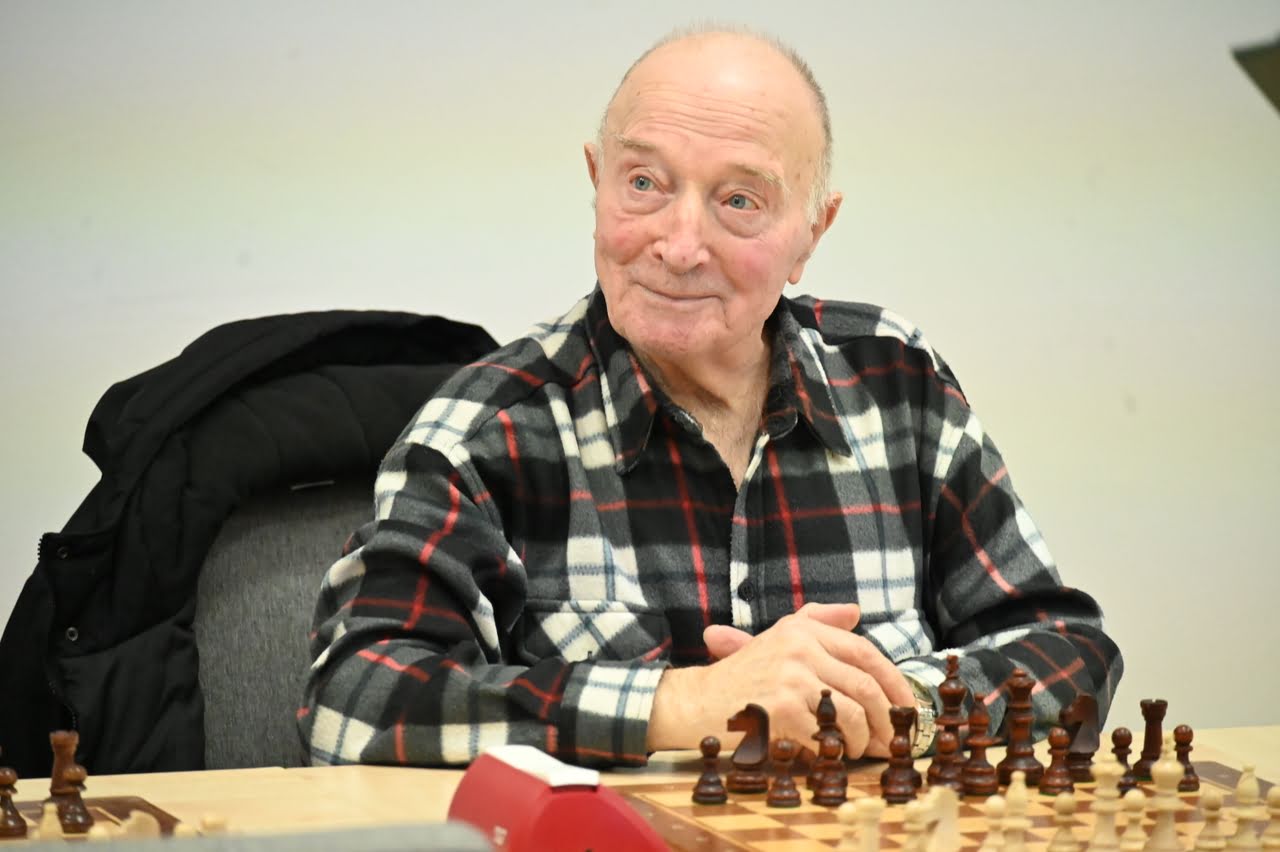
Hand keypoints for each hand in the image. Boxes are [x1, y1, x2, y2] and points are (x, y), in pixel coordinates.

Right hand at [646, 603, 913, 757]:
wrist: (694, 703)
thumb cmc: (739, 677)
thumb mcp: (776, 637)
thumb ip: (816, 621)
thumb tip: (855, 612)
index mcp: (802, 630)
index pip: (866, 653)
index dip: (895, 683)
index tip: (907, 708)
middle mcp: (800, 647)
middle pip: (867, 686)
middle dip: (887, 720)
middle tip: (892, 742)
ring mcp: (792, 678)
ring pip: (854, 714)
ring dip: (863, 740)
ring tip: (856, 750)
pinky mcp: (783, 710)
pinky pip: (828, 736)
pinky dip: (836, 752)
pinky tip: (829, 756)